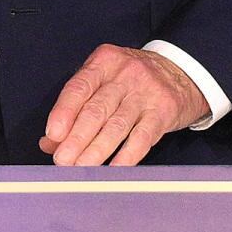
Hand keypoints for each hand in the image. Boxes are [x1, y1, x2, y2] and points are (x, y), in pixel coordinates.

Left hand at [40, 44, 208, 167]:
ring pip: (117, 126)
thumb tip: (50, 142)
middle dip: (76, 139)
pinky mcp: (164, 111)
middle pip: (96, 110)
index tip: (53, 134)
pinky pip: (142, 138)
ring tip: (81, 168)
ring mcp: (146, 93)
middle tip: (63, 160)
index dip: (63, 113)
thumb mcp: (104, 81)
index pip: (78, 88)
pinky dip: (126, 156)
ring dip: (96, 151)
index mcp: (104, 62)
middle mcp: (125, 74)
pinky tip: (113, 169)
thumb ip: (76, 108)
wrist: (182, 71)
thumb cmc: (134, 79)